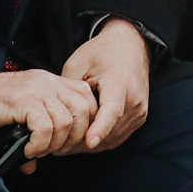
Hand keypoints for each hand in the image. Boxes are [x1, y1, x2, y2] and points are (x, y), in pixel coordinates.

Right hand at [0, 68, 97, 165]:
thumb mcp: (22, 116)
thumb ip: (35, 134)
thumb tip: (32, 166)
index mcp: (54, 83)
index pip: (87, 99)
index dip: (87, 124)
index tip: (71, 143)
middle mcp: (50, 83)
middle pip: (83, 111)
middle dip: (74, 138)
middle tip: (55, 151)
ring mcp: (39, 90)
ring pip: (66, 121)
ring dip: (55, 144)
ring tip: (38, 151)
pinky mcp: (25, 101)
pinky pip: (45, 127)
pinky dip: (40, 144)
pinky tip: (28, 149)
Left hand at [60, 17, 151, 153]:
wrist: (130, 45)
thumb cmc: (101, 52)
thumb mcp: (77, 64)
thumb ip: (68, 93)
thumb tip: (56, 119)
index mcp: (120, 82)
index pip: (113, 109)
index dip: (101, 127)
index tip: (91, 142)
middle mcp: (135, 100)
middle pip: (109, 130)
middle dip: (82, 141)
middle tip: (53, 146)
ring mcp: (139, 111)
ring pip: (111, 139)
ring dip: (89, 145)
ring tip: (65, 141)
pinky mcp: (139, 118)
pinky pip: (116, 137)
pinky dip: (99, 140)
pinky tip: (82, 136)